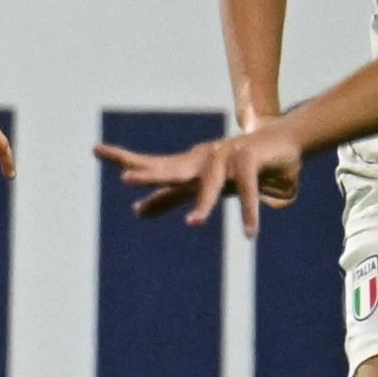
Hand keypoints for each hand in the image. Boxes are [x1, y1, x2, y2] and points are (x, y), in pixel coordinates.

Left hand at [95, 122, 301, 236]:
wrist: (282, 144)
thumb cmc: (236, 167)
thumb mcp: (198, 186)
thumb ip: (167, 198)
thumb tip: (136, 212)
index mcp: (186, 166)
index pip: (152, 163)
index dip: (125, 158)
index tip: (96, 150)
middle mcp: (202, 159)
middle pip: (172, 169)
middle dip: (151, 174)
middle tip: (127, 179)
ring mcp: (226, 157)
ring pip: (211, 184)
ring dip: (204, 205)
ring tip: (194, 225)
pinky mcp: (250, 160)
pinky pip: (248, 190)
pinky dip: (249, 212)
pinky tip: (250, 232)